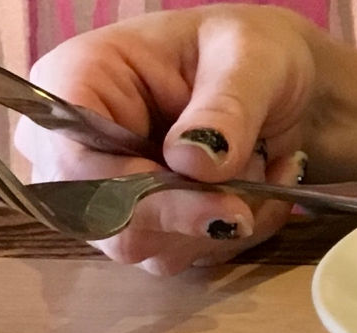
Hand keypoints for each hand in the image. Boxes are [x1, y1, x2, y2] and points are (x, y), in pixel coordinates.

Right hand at [16, 5, 318, 274]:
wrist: (284, 84)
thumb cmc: (253, 53)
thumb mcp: (249, 59)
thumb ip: (224, 108)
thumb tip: (192, 164)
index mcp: (78, 81)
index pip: (72, 161)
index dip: (135, 195)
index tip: (215, 202)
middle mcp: (80, 144)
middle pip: (105, 220)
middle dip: (190, 218)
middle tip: (254, 197)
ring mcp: (111, 192)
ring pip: (152, 247)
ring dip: (222, 222)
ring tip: (262, 167)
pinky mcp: (152, 226)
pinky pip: (189, 255)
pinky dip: (239, 233)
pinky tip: (265, 190)